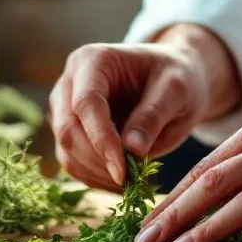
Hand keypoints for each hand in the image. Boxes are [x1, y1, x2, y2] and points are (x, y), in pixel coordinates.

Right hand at [49, 24, 240, 189]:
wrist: (171, 81)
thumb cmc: (175, 78)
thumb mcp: (176, 90)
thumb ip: (154, 115)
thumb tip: (133, 149)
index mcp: (93, 60)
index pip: (86, 103)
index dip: (101, 139)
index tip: (123, 170)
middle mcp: (69, 83)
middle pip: (68, 130)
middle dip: (99, 161)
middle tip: (133, 180)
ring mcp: (65, 109)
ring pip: (67, 151)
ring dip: (97, 174)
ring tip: (134, 180)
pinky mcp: (71, 133)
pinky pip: (74, 163)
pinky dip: (96, 179)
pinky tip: (124, 181)